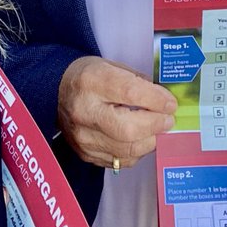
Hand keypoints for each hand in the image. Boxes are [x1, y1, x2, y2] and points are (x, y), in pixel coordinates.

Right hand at [57, 56, 176, 169]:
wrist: (56, 92)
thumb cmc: (88, 76)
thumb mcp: (111, 66)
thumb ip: (138, 82)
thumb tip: (165, 100)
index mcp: (91, 82)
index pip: (131, 93)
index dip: (156, 100)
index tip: (171, 103)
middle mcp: (84, 111)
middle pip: (129, 129)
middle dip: (156, 125)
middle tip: (168, 120)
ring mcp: (83, 137)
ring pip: (127, 149)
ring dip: (150, 141)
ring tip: (158, 130)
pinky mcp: (85, 154)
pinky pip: (120, 160)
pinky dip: (137, 152)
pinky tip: (141, 140)